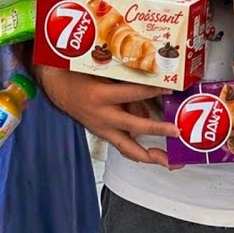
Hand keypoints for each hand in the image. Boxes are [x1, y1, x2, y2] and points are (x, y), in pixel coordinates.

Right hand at [36, 65, 176, 166]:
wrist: (57, 88)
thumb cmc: (78, 76)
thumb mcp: (100, 72)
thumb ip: (124, 80)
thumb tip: (149, 87)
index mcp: (100, 96)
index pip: (132, 93)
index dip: (152, 90)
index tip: (170, 87)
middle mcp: (101, 116)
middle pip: (134, 126)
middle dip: (157, 129)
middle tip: (176, 131)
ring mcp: (102, 129)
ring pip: (128, 148)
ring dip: (151, 156)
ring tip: (169, 160)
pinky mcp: (103, 135)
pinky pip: (124, 148)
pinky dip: (140, 153)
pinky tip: (156, 157)